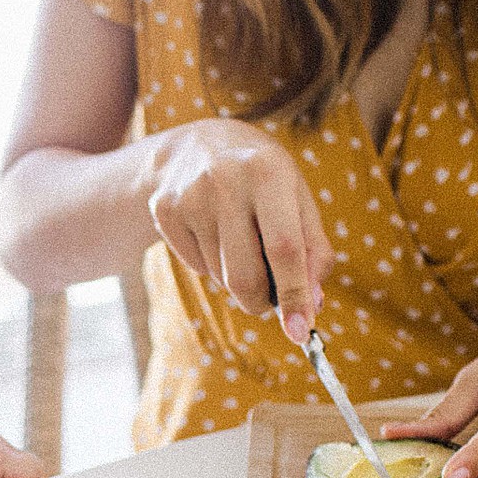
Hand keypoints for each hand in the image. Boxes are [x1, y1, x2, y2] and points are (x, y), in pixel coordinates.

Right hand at [142, 118, 334, 340]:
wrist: (196, 146)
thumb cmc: (263, 178)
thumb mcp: (298, 198)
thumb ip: (313, 250)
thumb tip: (311, 305)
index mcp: (268, 172)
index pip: (284, 248)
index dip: (294, 295)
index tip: (300, 331)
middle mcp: (225, 180)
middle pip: (244, 276)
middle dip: (260, 301)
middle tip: (267, 298)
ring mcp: (189, 196)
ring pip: (220, 277)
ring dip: (237, 279)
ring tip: (240, 243)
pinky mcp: (164, 211)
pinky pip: (196, 267)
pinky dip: (211, 265)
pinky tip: (213, 233)